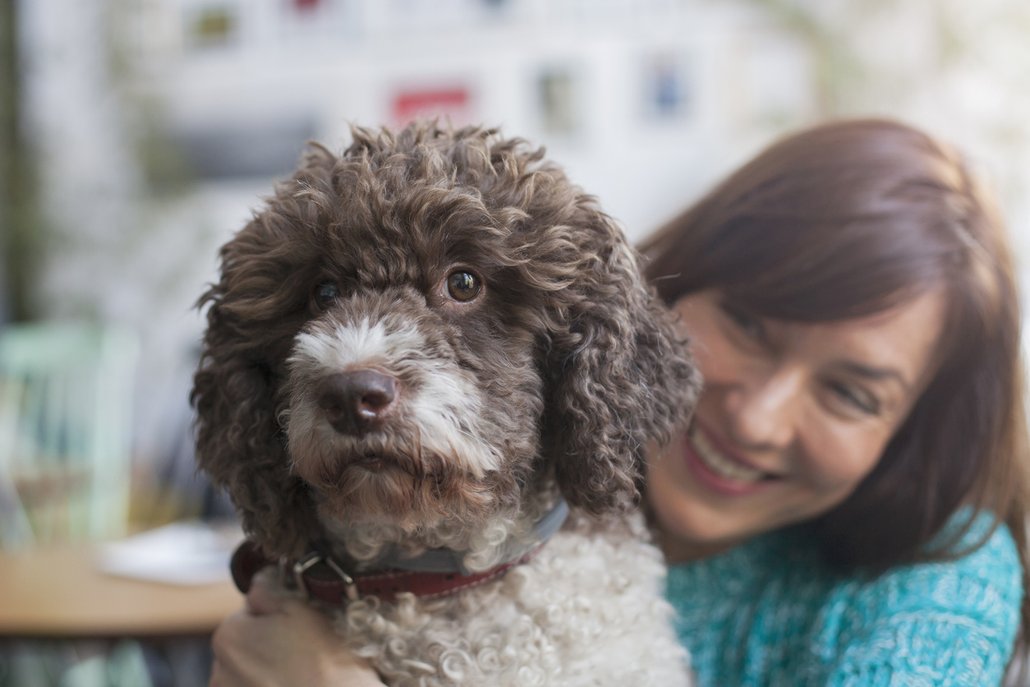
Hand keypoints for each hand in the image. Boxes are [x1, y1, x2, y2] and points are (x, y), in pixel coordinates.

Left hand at [209, 568, 383, 686]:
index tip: (300, 628)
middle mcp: (218, 670)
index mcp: (229, 635)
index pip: (249, 612)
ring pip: (249, 671)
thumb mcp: (302, 610)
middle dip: (268, 644)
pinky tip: (293, 686)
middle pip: (246, 644)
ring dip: (267, 670)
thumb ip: (269, 591)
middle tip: (303, 652)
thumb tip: (257, 584)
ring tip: (300, 675)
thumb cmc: (324, 662)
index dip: (277, 616)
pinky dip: (268, 686)